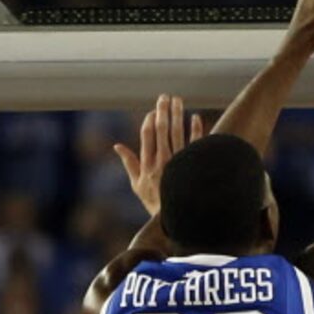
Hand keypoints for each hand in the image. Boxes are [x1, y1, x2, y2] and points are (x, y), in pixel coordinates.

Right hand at [114, 94, 203, 217]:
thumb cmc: (155, 203)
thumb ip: (129, 163)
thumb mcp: (137, 185)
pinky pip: (195, 144)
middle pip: (162, 129)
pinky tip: (195, 117)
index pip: (147, 135)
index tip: (152, 111)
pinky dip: (196, 130)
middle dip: (162, 111)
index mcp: (148, 165)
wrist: (177, 216)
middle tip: (164, 97)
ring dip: (177, 114)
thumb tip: (117, 146)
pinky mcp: (191, 165)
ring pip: (177, 132)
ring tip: (177, 100)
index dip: (149, 120)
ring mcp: (178, 162)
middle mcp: (162, 161)